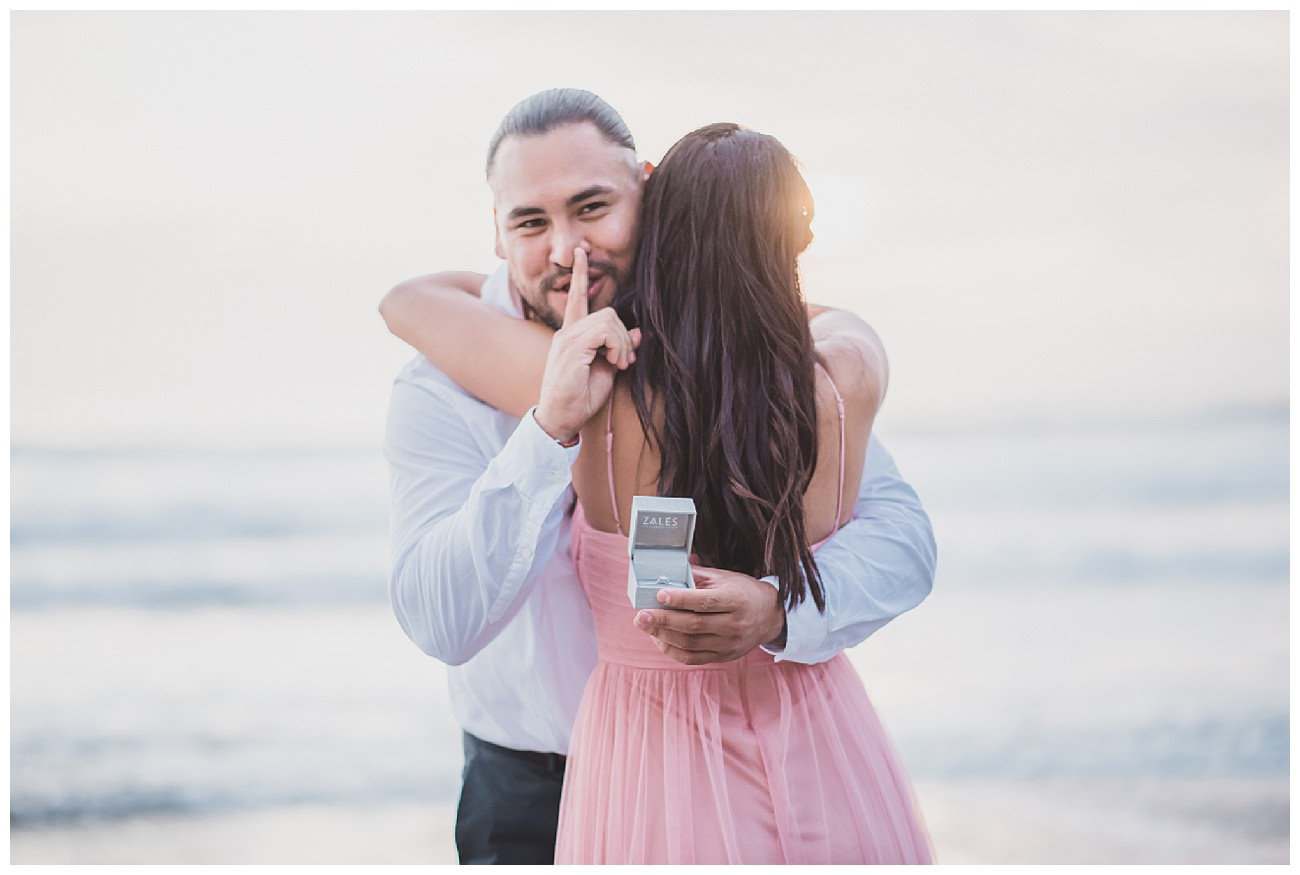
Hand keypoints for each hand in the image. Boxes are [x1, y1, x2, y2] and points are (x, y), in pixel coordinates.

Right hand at [534, 249, 639, 441]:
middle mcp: (567, 333)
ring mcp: (567, 339)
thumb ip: (618, 348)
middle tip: (625, 361)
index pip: (576, 298)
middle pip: (607, 312)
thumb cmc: (580, 398)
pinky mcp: (572, 349)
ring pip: (608, 319)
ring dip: (622, 343)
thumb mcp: (607, 371)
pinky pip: (604, 332)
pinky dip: (617, 346)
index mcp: (572, 335)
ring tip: (618, 364)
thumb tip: (637, 332)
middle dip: (624, 336)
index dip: (580, 275)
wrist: (561, 419)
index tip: (581, 253)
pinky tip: (614, 363)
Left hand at [632, 566, 786, 664]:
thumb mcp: (725, 578)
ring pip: (690, 644)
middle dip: (663, 621)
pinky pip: (692, 658)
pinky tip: (659, 639)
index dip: (681, 599)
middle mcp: (735, 624)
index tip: (659, 594)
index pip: (706, 601)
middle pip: (694, 626)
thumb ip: (697, 576)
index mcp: (737, 600)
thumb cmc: (743, 592)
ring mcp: (729, 644)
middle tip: (641, 615)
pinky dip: (672, 650)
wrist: (769, 616)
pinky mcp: (723, 657)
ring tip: (645, 625)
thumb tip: (667, 574)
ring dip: (663, 636)